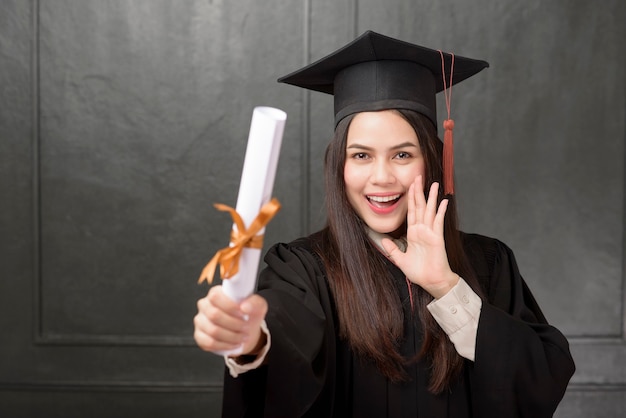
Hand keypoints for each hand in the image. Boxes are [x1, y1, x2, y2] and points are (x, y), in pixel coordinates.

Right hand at [193, 285, 267, 355]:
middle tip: (245, 327)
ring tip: (242, 337)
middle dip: (234, 324)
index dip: (230, 306)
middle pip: (214, 315)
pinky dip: (225, 345)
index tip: (243, 313)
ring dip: (232, 336)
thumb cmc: (248, 315)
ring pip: (213, 331)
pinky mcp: (199, 336)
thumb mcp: (257, 306)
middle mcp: (205, 305)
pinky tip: (234, 344)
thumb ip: (255, 302)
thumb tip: (245, 306)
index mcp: (216, 293)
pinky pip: (209, 343)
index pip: (215, 296)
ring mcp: (200, 321)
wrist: (246, 331)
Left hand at [381, 176, 458, 298]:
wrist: (432, 282)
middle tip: (419, 177)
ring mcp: (431, 233)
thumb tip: (384, 241)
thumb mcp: (400, 260)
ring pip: (430, 211)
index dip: (410, 198)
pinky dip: (440, 211)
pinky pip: (438, 222)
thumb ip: (392, 250)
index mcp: (414, 233)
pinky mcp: (437, 238)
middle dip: (418, 191)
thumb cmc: (419, 272)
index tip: (410, 186)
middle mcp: (422, 230)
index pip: (411, 212)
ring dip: (432, 197)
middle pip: (420, 207)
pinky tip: (444, 201)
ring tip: (434, 184)